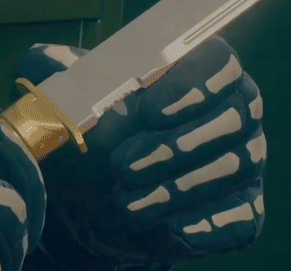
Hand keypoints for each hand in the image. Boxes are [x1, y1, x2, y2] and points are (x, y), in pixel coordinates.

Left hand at [17, 37, 265, 267]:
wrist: (89, 200)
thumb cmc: (83, 135)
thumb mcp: (60, 98)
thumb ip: (53, 72)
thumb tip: (48, 64)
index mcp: (196, 72)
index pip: (218, 62)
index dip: (190, 84)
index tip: (146, 110)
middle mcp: (231, 111)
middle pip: (234, 115)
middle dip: (176, 144)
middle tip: (123, 166)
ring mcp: (241, 162)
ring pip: (232, 167)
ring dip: (177, 186)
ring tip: (125, 201)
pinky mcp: (241, 210)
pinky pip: (242, 218)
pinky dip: (205, 224)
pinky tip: (165, 228)